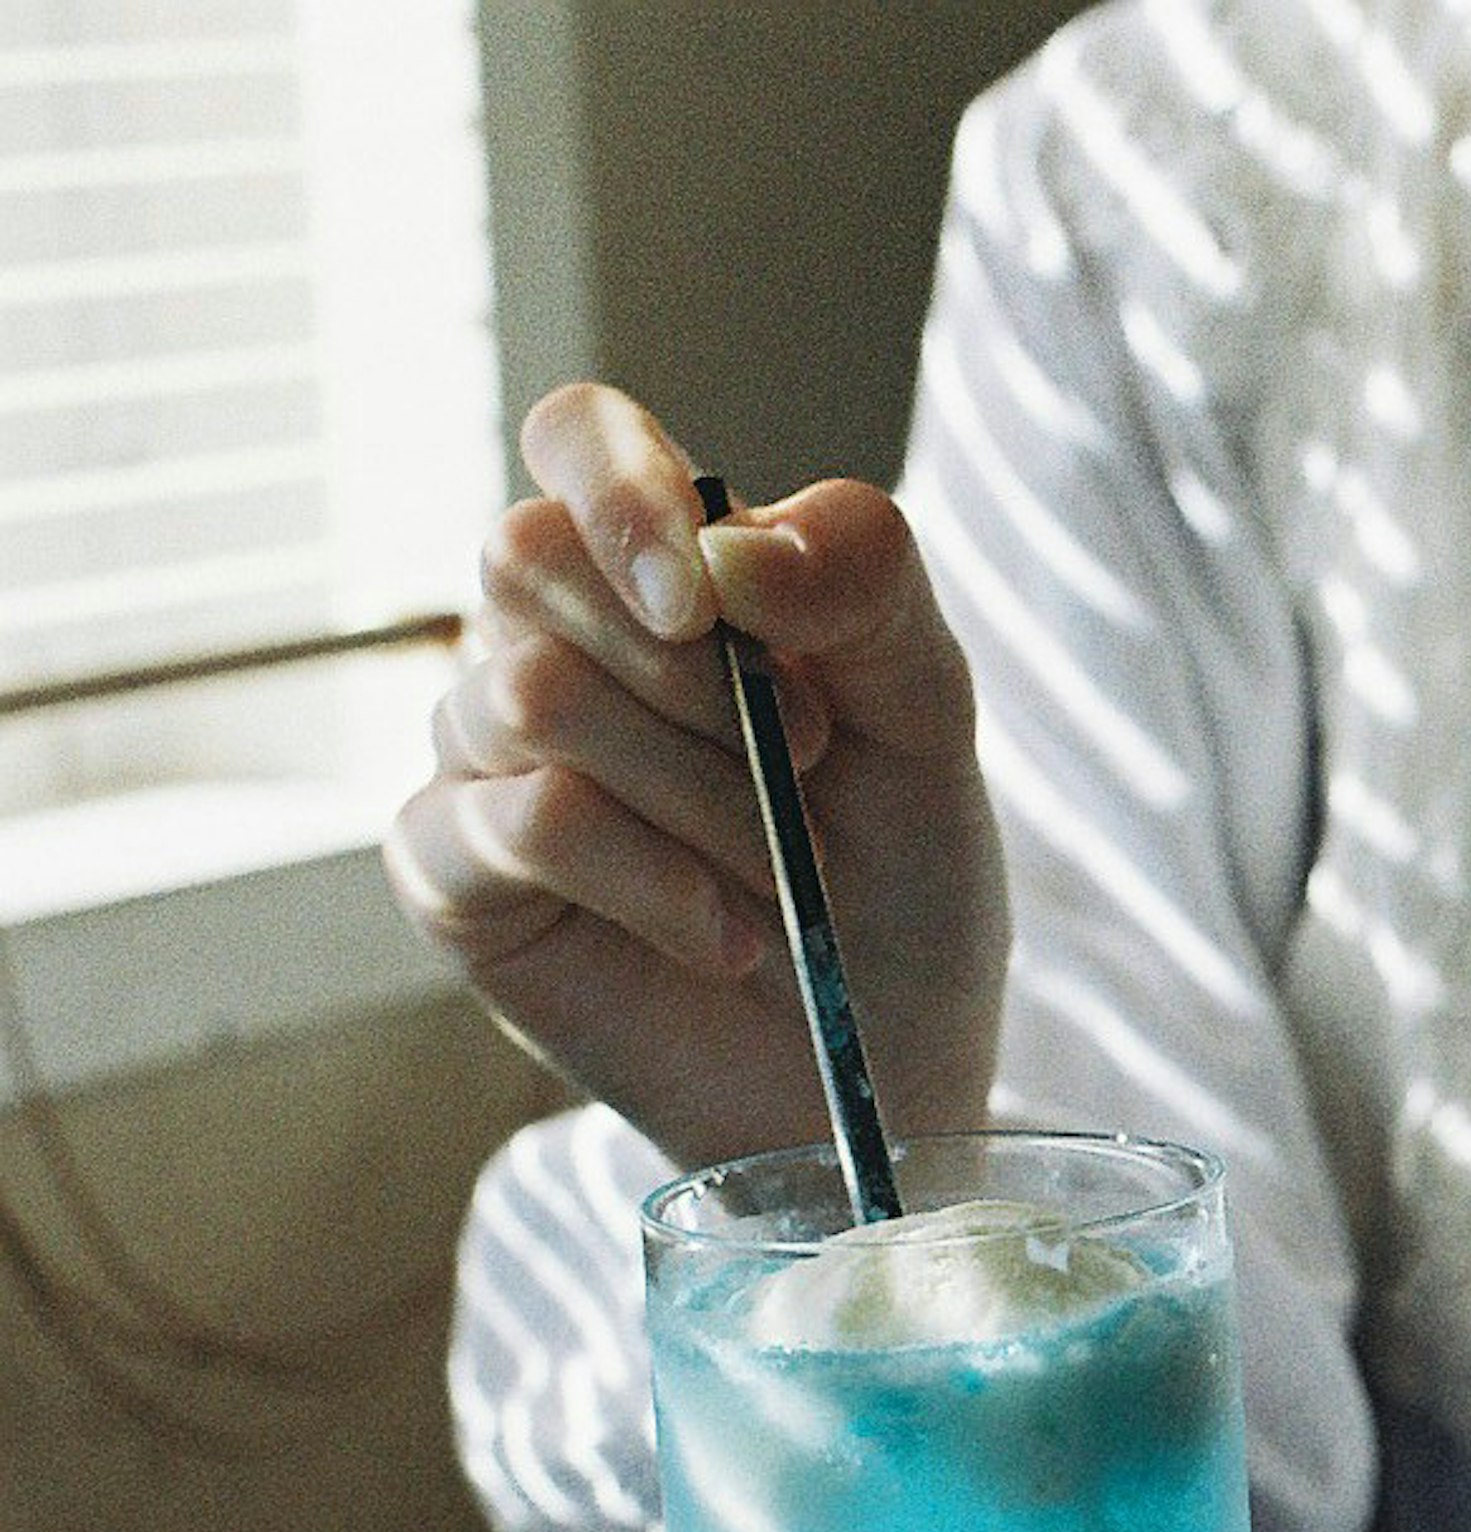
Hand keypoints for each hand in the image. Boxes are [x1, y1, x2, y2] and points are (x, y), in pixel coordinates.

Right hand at [384, 383, 1007, 1168]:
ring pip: (529, 694)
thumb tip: (732, 546)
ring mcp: (482, 754)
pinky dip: (653, 884)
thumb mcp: (932, 726)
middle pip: (526, 558)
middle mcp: (550, 642)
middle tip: (810, 770)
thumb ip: (867, 592)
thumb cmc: (903, 885)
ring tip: (781, 877)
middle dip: (700, 683)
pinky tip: (723, 937)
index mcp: (662, 574)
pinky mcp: (450, 870)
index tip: (709, 606)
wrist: (880, 1067)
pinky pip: (519, 821)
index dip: (620, 489)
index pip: (580, 437)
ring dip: (701, 799)